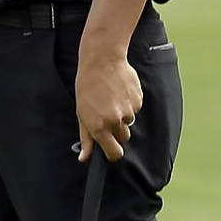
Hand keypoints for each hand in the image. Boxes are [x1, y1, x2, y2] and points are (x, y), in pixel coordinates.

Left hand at [75, 45, 142, 162]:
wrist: (102, 61)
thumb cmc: (87, 87)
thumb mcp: (81, 114)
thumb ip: (86, 138)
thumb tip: (84, 158)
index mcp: (99, 127)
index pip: (114, 153)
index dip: (113, 152)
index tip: (111, 147)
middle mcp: (115, 121)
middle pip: (123, 138)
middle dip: (116, 131)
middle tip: (107, 114)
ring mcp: (129, 111)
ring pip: (129, 123)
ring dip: (122, 115)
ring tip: (112, 99)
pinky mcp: (138, 100)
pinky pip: (135, 109)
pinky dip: (129, 103)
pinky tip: (119, 91)